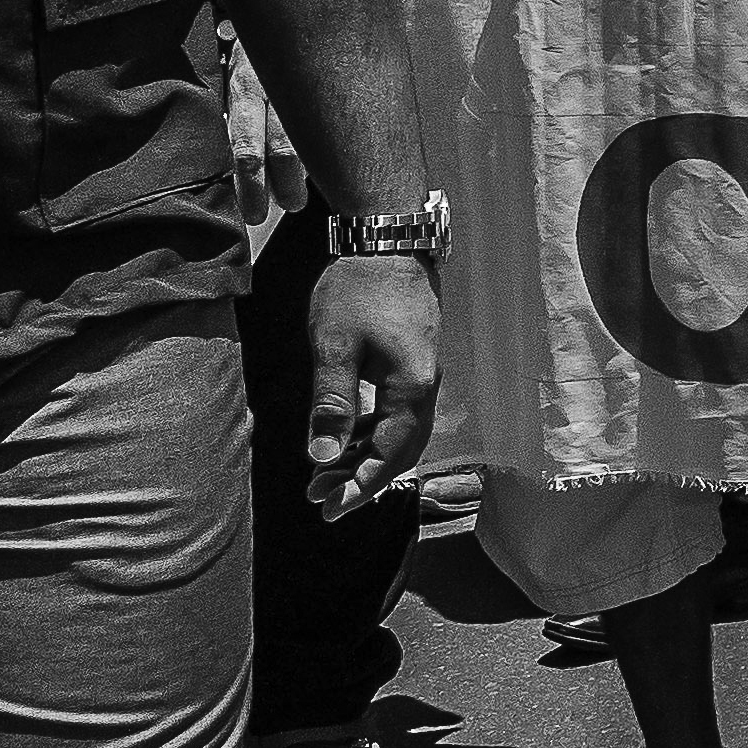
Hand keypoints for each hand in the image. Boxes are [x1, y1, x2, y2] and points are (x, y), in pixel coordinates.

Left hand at [300, 255, 439, 518]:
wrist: (388, 239)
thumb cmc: (358, 290)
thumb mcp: (334, 347)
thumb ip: (333, 405)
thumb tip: (324, 459)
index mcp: (411, 388)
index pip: (391, 453)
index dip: (362, 485)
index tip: (331, 508)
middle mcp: (424, 387)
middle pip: (401, 450)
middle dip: (363, 480)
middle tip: (323, 502)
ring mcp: (420, 374)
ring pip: (398, 432)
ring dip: (364, 457)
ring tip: (323, 476)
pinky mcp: (410, 363)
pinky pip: (396, 412)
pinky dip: (370, 433)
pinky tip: (344, 438)